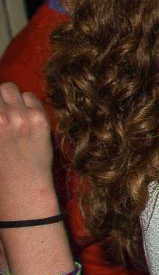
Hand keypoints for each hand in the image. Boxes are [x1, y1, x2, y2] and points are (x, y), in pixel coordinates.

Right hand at [0, 83, 53, 215]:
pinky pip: (31, 97)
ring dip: (10, 98)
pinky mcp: (39, 119)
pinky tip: (25, 120)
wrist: (21, 185)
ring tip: (11, 114)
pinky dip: (27, 104)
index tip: (0, 112)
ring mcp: (19, 117)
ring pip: (11, 88)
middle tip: (2, 112)